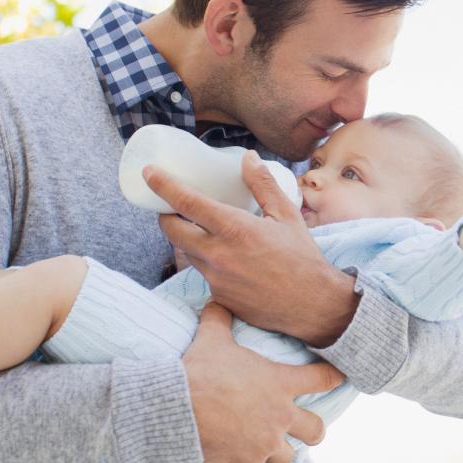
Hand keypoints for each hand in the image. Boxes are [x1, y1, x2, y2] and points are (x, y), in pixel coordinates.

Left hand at [144, 151, 359, 345]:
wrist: (313, 305)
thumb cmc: (302, 257)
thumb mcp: (287, 214)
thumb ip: (263, 184)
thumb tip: (248, 157)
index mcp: (235, 228)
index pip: (186, 202)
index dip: (162, 185)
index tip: (149, 173)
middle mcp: (218, 254)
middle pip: (171, 230)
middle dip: (165, 215)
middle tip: (171, 205)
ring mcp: (215, 278)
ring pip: (186, 253)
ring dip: (187, 239)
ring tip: (201, 229)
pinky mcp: (218, 296)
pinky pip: (203, 273)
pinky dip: (208, 261)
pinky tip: (226, 258)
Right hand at [184, 303, 344, 462]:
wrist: (177, 407)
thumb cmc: (199, 371)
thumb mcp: (212, 339)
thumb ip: (220, 320)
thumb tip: (216, 300)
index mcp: (280, 383)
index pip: (322, 378)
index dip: (335, 377)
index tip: (342, 378)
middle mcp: (280, 416)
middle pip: (316, 430)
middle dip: (314, 430)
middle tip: (307, 428)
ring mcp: (265, 443)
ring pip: (287, 457)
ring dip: (280, 451)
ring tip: (268, 446)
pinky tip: (240, 456)